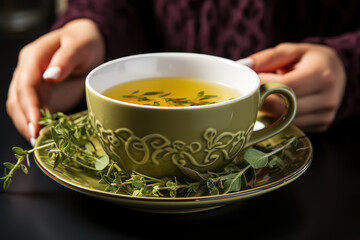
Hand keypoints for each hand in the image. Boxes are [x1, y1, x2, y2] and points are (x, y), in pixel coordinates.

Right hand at [6, 19, 104, 143]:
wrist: (86, 45)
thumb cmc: (84, 42)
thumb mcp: (79, 45)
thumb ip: (66, 58)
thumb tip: (50, 76)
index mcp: (33, 58)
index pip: (25, 85)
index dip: (29, 106)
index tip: (36, 124)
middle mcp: (27, 73)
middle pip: (18, 101)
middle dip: (26, 122)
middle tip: (38, 141)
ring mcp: (33, 86)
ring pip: (21, 110)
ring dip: (29, 127)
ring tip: (42, 144)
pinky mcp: (42, 97)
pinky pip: (35, 114)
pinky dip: (40, 126)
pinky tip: (49, 137)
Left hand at [247, 43, 345, 131]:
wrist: (338, 72)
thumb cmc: (310, 59)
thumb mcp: (290, 51)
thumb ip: (266, 58)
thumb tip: (242, 65)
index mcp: (321, 75)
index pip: (284, 86)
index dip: (262, 86)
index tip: (249, 83)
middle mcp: (327, 98)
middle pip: (283, 107)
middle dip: (261, 102)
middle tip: (249, 94)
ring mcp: (325, 115)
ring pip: (284, 121)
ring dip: (268, 113)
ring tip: (262, 99)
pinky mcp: (321, 125)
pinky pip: (291, 126)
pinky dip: (278, 119)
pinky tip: (276, 108)